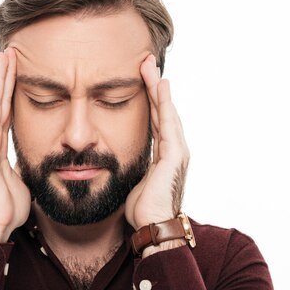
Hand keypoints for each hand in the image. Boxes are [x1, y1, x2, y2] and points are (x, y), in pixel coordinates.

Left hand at [125, 54, 189, 230]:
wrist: (154, 227)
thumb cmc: (142, 209)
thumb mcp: (134, 179)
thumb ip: (130, 164)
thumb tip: (112, 159)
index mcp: (163, 152)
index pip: (154, 117)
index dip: (148, 97)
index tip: (140, 76)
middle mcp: (173, 147)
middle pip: (161, 108)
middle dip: (153, 85)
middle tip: (145, 61)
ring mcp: (176, 150)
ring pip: (165, 110)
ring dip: (157, 87)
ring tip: (149, 65)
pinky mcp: (175, 155)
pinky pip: (168, 123)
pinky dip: (164, 103)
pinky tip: (160, 86)